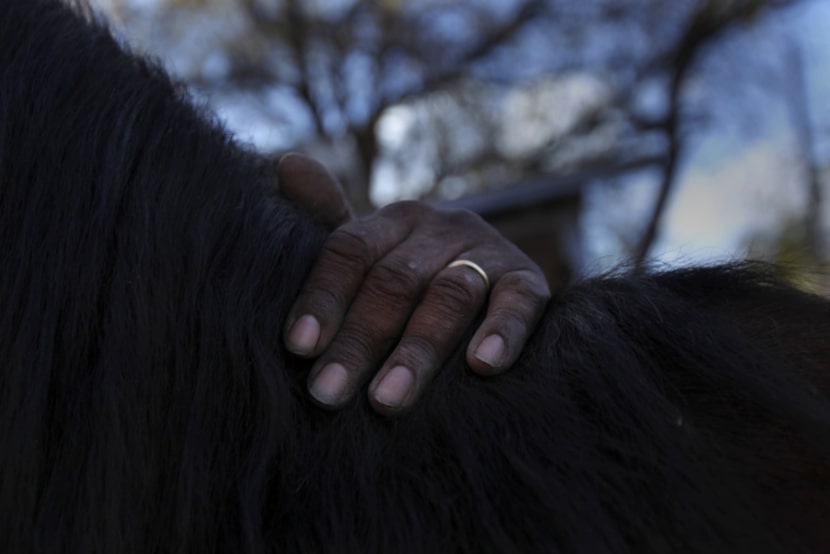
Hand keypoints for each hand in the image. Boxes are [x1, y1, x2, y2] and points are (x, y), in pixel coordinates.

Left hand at [278, 154, 550, 414]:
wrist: (497, 282)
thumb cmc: (417, 278)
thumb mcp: (373, 254)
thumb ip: (330, 221)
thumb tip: (288, 164)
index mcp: (396, 219)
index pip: (351, 248)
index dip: (324, 296)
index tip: (299, 347)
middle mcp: (442, 226)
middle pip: (394, 280)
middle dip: (359, 340)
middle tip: (327, 393)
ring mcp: (488, 250)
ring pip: (449, 297)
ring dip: (417, 351)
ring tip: (386, 400)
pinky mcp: (529, 279)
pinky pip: (518, 301)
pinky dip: (502, 330)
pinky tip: (482, 366)